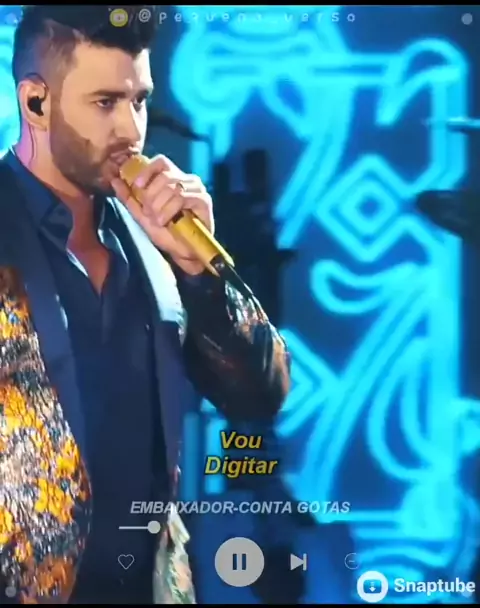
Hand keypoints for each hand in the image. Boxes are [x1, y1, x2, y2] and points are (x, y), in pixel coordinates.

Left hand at [111, 154, 213, 275]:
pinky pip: (182, 197)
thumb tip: (114, 180)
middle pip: (164, 175)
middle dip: (151, 195)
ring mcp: (197, 190)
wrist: (183, 254)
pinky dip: (169, 210)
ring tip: (158, 220)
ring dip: (159, 205)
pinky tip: (166, 221)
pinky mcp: (203, 200)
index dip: (147, 171)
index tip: (137, 186)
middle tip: (149, 213)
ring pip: (172, 186)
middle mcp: (187, 181)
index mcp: (173, 180)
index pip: (161, 162)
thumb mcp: (142, 216)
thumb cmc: (166, 235)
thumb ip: (129, 198)